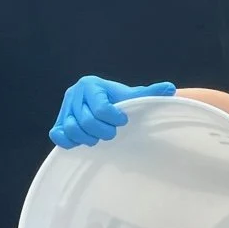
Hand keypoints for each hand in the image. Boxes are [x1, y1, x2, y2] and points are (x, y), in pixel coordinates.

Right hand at [49, 76, 175, 148]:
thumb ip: (150, 93)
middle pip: (87, 122)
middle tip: (112, 132)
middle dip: (104, 131)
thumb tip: (171, 88)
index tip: (123, 120)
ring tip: (99, 137)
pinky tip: (82, 142)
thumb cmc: (121, 102)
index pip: (101, 109)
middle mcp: (74, 94)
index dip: (115, 119)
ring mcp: (64, 108)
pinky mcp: (58, 122)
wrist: (107, 106)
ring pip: (72, 130)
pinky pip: (58, 135)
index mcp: (91, 84)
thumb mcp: (135, 96)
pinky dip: (69, 142)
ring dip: (89, 138)